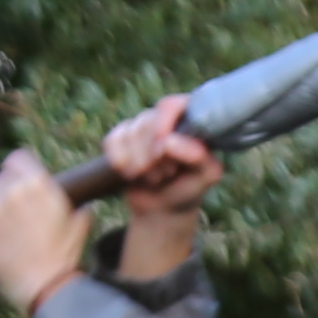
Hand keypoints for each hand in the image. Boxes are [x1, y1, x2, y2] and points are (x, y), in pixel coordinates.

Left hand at [0, 149, 89, 315]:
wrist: (46, 287)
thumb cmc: (64, 258)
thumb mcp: (79, 226)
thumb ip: (79, 209)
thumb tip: (84, 207)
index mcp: (39, 183)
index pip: (17, 158)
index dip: (18, 171)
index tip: (18, 182)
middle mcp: (14, 190)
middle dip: (5, 190)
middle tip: (11, 210)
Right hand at [95, 93, 228, 281]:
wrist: (162, 213)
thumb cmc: (188, 194)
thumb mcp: (205, 179)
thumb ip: (201, 160)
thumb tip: (182, 144)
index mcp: (191, 124)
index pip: (176, 105)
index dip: (166, 122)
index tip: (165, 146)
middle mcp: (167, 123)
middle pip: (148, 119)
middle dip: (150, 151)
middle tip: (159, 173)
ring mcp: (144, 131)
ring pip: (129, 130)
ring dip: (136, 159)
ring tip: (149, 177)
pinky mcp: (123, 142)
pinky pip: (113, 139)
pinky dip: (119, 157)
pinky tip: (129, 173)